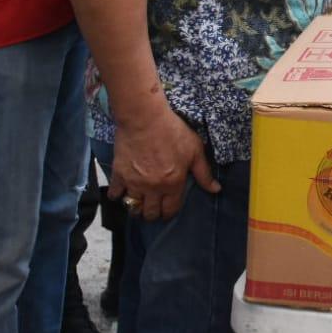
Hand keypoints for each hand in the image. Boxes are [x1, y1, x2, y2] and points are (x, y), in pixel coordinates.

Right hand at [105, 99, 218, 221]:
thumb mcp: (195, 150)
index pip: (170, 210)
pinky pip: (115, 194)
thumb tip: (216, 190)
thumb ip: (204, 173)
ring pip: (133, 207)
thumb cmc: (173, 132)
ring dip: (136, 207)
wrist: (144, 118)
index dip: (170, 213)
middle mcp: (152, 188)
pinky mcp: (118, 174)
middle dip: (153, 214)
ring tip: (139, 203)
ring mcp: (133, 183)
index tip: (168, 211)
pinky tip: (122, 192)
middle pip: (150, 213)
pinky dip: (118, 196)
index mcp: (172, 184)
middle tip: (154, 209)